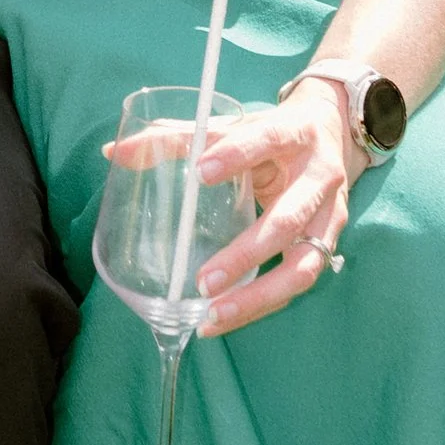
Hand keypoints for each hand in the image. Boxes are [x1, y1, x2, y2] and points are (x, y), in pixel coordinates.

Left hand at [187, 83, 355, 334]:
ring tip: (213, 316)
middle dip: (246, 253)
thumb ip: (175, 138)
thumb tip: (112, 153)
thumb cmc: (270, 134)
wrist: (332, 133)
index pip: (267, 139)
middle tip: (202, 280)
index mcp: (293, 134)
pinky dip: (262, 304)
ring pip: (302, 265)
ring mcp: (329, 215)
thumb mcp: (232, 126)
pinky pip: (298, 282)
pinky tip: (224, 318)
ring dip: (258, 296)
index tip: (201, 170)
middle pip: (287, 219)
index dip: (236, 154)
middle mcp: (318, 177)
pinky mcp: (329, 244)